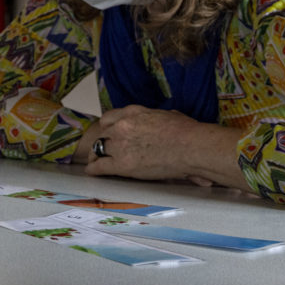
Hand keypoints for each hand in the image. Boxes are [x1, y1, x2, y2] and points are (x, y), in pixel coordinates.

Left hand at [84, 105, 251, 190]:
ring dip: (97, 155)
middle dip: (103, 142)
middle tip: (102, 150)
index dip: (108, 127)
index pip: (109, 118)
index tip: (108, 133)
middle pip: (103, 134)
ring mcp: (120, 144)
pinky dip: (94, 169)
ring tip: (95, 161)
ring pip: (98, 149)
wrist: (192, 147)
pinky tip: (92, 172)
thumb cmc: (187, 132)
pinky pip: (100, 166)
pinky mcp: (122, 163)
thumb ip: (155, 118)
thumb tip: (163, 120)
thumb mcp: (166, 115)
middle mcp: (122, 126)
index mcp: (133, 112)